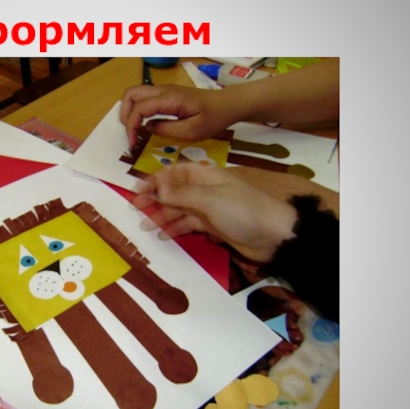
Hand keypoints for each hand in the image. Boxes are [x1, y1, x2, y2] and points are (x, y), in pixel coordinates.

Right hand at [120, 84, 241, 146]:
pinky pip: (145, 98)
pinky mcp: (167, 94)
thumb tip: (148, 128)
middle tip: (130, 133)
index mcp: (170, 99)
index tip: (133, 143)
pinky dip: (138, 109)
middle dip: (125, 114)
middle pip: (131, 93)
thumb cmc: (214, 118)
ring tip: (135, 130)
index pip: (139, 108)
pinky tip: (144, 124)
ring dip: (130, 111)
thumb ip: (167, 130)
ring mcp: (165, 90)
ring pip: (136, 93)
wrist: (227, 104)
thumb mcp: (192, 131)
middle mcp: (164, 90)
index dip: (131, 126)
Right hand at [133, 163, 296, 262]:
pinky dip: (175, 228)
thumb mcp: (211, 200)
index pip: (174, 173)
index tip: (137, 190)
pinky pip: (188, 224)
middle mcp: (205, 190)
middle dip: (155, 199)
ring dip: (162, 215)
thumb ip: (183, 195)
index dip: (155, 180)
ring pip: (179, 209)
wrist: (274, 235)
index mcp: (206, 176)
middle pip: (174, 191)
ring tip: (145, 225)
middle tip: (135, 209)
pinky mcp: (213, 225)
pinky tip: (163, 234)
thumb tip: (158, 189)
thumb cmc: (244, 211)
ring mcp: (209, 208)